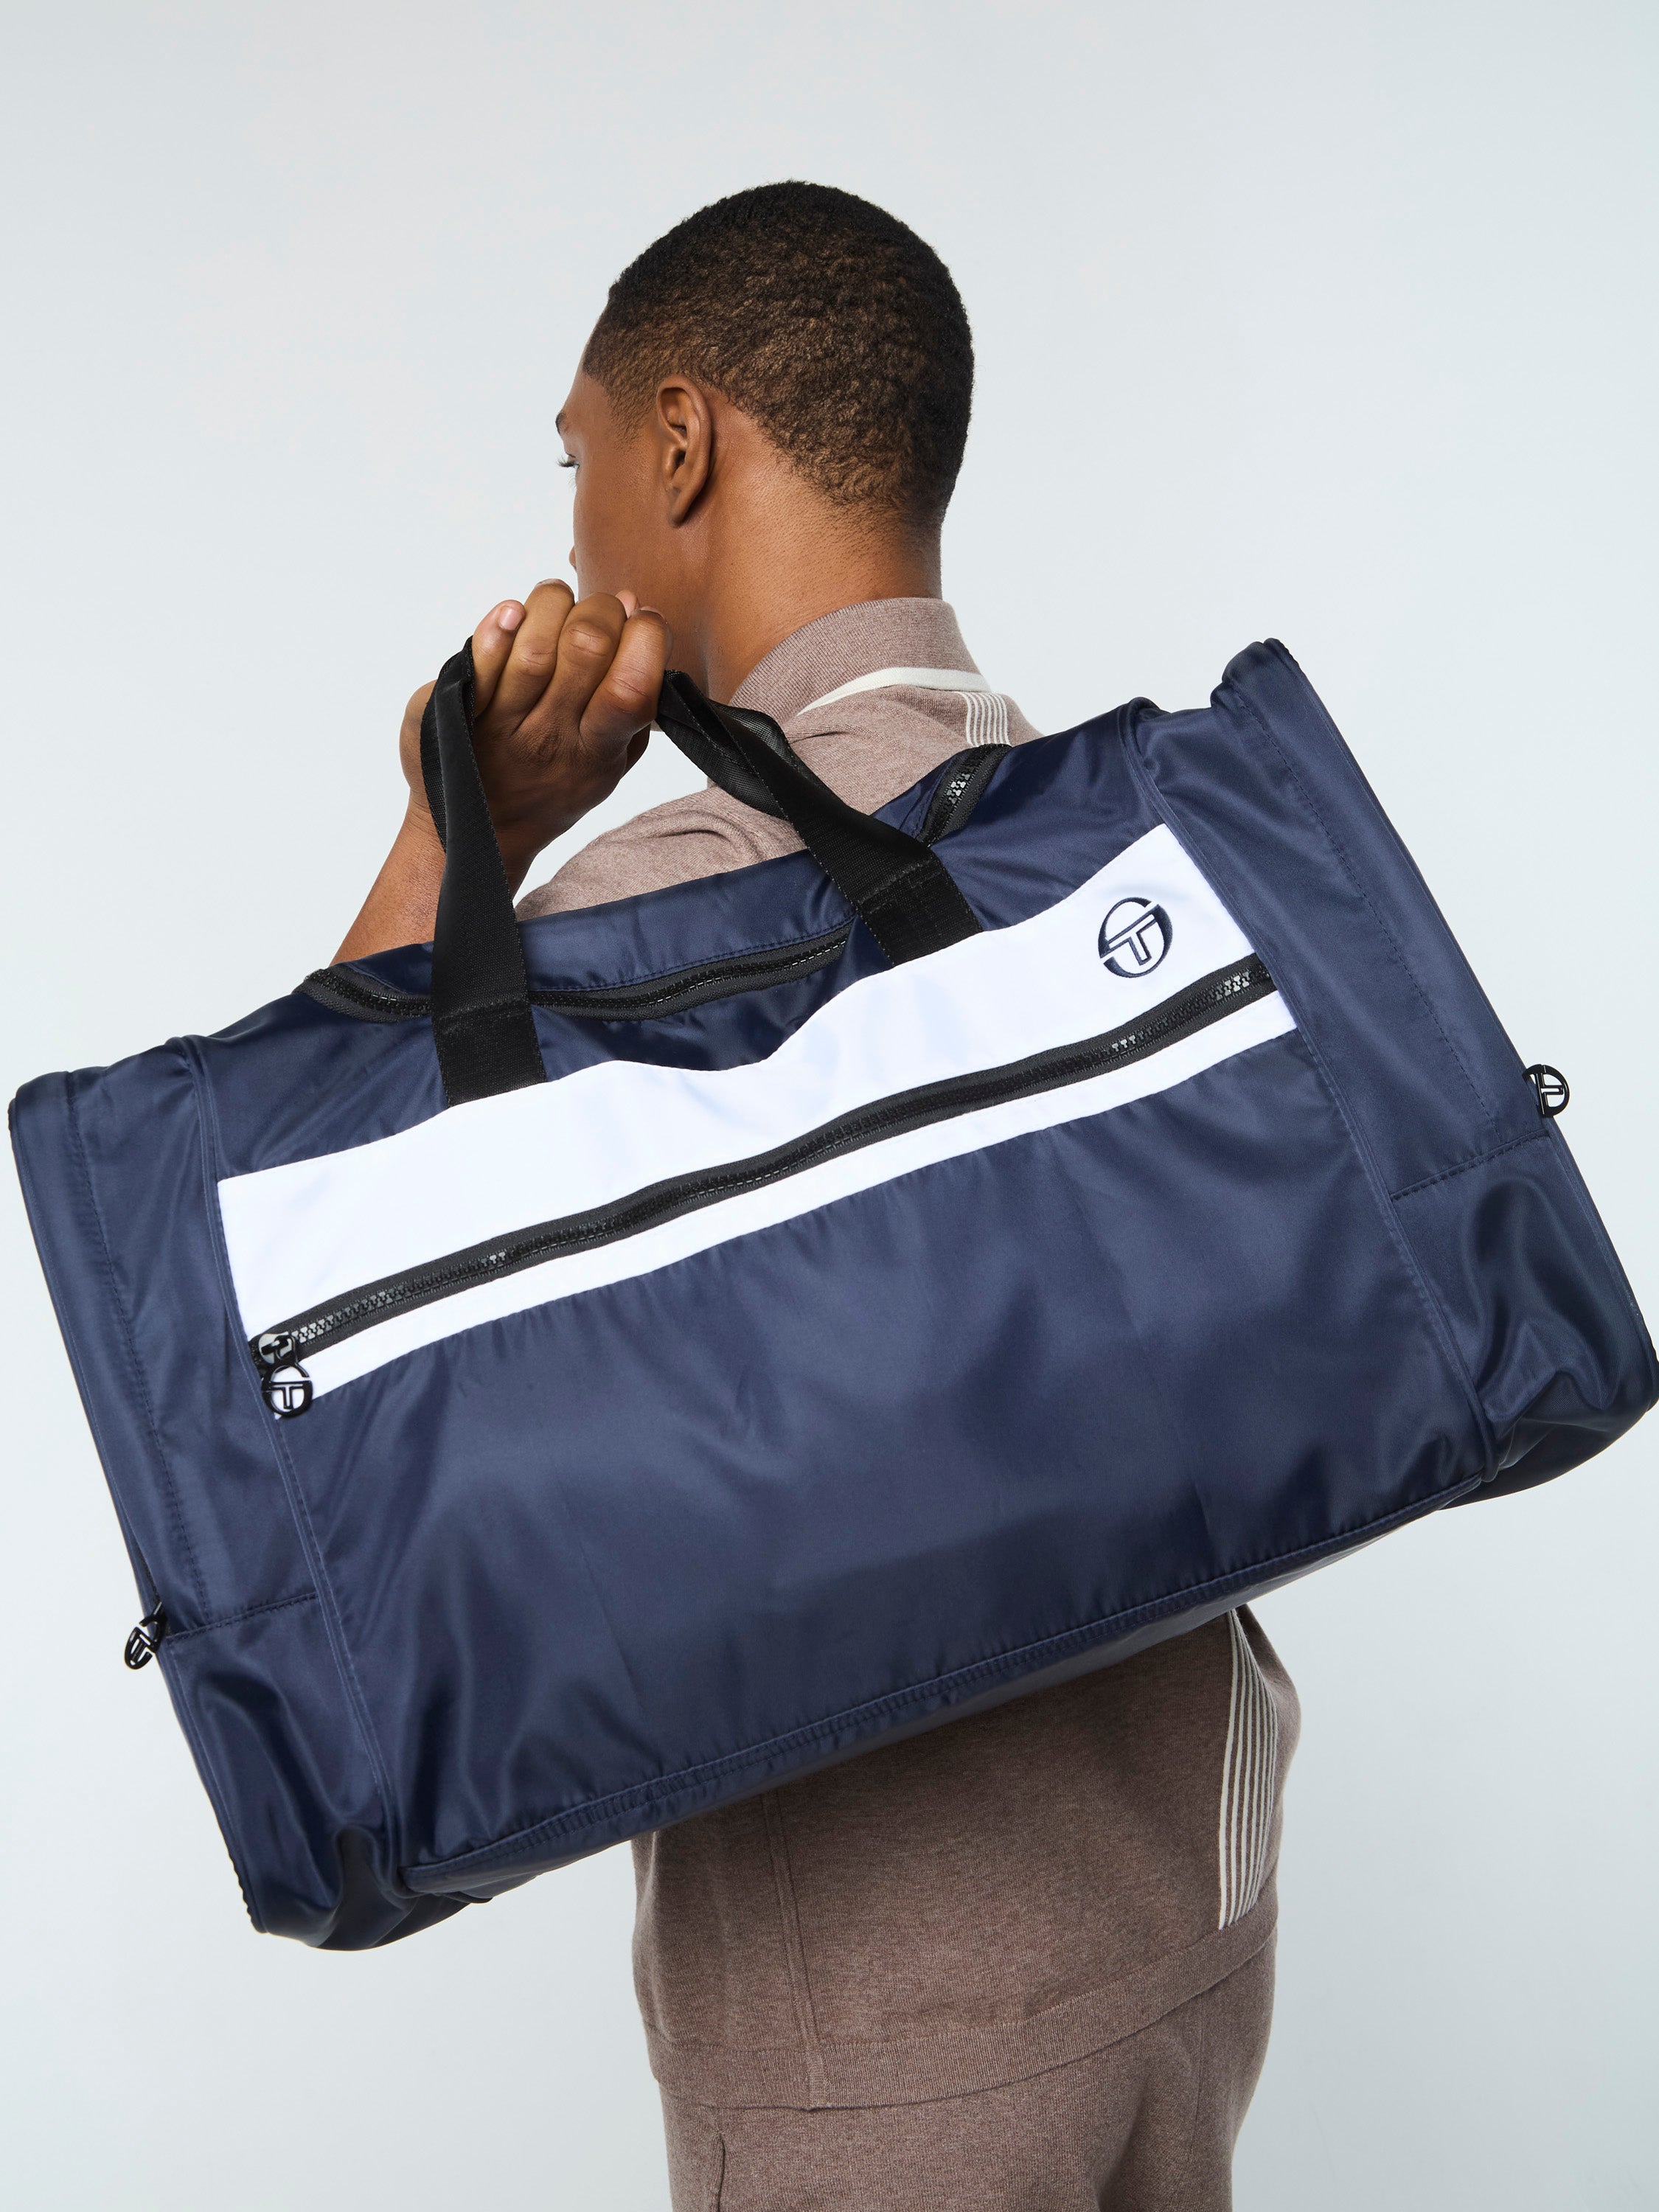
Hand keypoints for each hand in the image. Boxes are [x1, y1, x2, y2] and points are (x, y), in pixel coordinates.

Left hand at [399, 580, 671, 883]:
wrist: (477, 829)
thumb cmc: (552, 784)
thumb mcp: (611, 759)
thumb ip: (633, 693)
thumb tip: (635, 607)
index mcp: (598, 750)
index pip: (633, 687)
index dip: (645, 636)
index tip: (640, 621)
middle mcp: (552, 737)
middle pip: (586, 648)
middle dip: (600, 608)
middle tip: (595, 612)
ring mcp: (504, 723)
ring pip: (535, 644)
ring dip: (551, 605)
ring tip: (554, 606)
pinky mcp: (459, 707)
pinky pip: (480, 661)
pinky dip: (497, 628)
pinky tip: (510, 615)